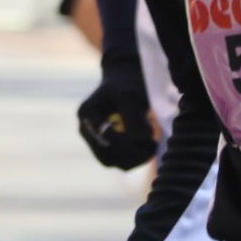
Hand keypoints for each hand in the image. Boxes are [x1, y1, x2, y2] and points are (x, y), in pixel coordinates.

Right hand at [76, 56, 156, 170]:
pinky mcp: (105, 146)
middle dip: (131, 154)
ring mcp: (94, 139)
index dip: (126, 142)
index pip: (104, 136)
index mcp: (87, 113)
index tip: (149, 138)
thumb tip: (141, 140)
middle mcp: (86, 129)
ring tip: (153, 145)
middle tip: (153, 145)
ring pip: (112, 161)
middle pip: (106, 154)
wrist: (125, 79)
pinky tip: (149, 147)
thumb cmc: (128, 84)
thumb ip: (134, 117)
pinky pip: (118, 160)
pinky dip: (134, 158)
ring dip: (134, 159)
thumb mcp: (132, 95)